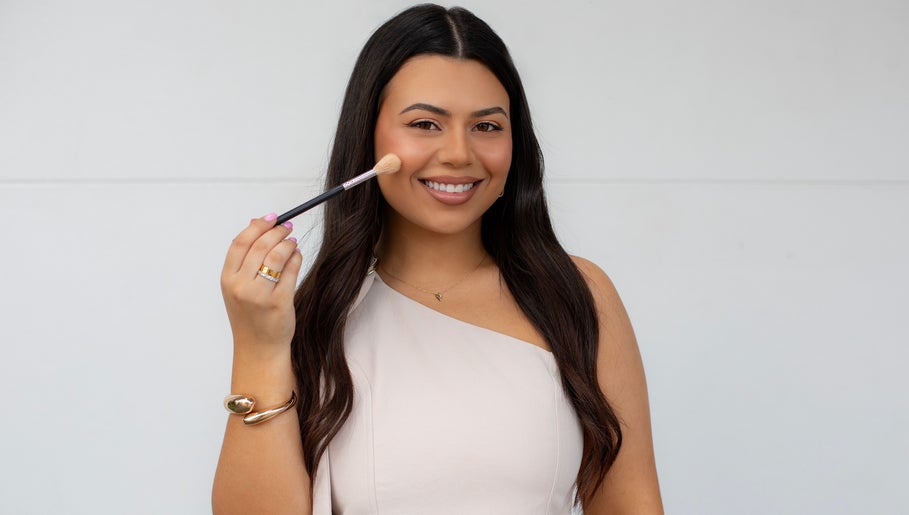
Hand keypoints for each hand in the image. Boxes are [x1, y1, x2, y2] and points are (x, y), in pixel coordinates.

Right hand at [221, 213, 302, 356]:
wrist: (259, 348)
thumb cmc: (250, 315)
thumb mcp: (239, 286)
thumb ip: (246, 258)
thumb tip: (256, 222)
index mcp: (227, 280)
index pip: (240, 243)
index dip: (257, 226)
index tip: (270, 217)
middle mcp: (241, 286)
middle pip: (260, 246)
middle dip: (276, 231)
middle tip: (287, 226)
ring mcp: (260, 295)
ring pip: (277, 256)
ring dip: (288, 243)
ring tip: (292, 242)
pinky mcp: (279, 302)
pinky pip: (291, 270)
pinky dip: (296, 258)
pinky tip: (297, 256)